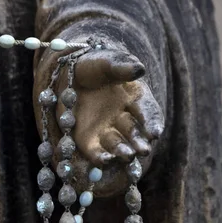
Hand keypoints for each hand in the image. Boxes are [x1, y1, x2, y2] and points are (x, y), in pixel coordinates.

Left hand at [34, 47, 164, 196]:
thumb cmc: (92, 66)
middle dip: (140, 141)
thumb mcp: (105, 62)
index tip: (155, 132)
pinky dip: (102, 158)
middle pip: (134, 132)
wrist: (66, 74)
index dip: (152, 122)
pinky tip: (106, 160)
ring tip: (128, 156)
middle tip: (144, 149)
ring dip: (123, 151)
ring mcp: (106, 130)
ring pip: (118, 144)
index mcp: (134, 97)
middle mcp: (123, 117)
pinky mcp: (88, 141)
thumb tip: (140, 69)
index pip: (148, 111)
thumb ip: (121, 66)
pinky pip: (96, 152)